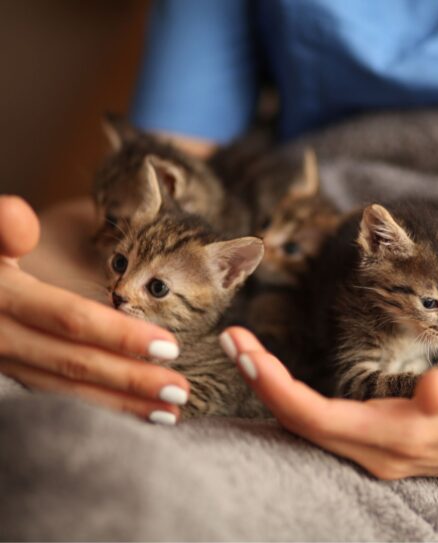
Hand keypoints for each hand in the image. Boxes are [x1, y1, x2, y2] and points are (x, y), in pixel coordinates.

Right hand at [0, 196, 189, 423]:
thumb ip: (2, 227)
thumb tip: (19, 214)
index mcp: (6, 299)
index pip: (72, 320)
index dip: (121, 335)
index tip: (170, 346)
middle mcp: (5, 338)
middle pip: (76, 362)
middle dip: (132, 380)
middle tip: (181, 392)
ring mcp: (7, 362)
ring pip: (67, 390)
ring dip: (120, 404)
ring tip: (169, 413)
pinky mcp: (14, 374)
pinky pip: (58, 397)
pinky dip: (98, 408)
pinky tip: (134, 413)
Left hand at [222, 326, 437, 483]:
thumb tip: (431, 392)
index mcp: (397, 436)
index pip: (317, 417)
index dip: (275, 385)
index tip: (245, 349)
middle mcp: (376, 453)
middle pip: (300, 423)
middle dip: (261, 380)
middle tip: (232, 340)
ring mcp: (373, 453)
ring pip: (307, 425)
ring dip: (272, 388)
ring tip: (246, 349)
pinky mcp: (376, 444)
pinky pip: (322, 425)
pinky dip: (294, 397)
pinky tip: (279, 375)